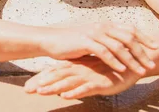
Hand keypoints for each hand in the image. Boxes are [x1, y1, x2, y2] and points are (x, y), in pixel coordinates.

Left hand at [25, 57, 140, 98]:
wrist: (132, 63)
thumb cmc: (110, 67)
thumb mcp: (91, 70)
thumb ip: (77, 73)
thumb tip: (63, 83)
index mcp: (77, 66)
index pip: (55, 72)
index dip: (41, 79)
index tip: (27, 86)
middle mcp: (80, 70)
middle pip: (57, 77)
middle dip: (42, 84)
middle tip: (27, 90)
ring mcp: (89, 76)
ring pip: (68, 82)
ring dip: (54, 87)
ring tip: (41, 92)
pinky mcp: (100, 83)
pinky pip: (85, 88)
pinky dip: (75, 92)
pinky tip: (66, 95)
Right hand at [45, 23, 157, 74]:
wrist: (52, 40)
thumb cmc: (72, 41)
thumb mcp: (92, 37)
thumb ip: (106, 40)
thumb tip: (121, 46)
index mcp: (105, 25)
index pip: (130, 29)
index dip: (144, 37)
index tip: (156, 47)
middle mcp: (102, 26)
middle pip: (128, 38)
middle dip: (142, 52)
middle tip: (152, 64)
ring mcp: (94, 33)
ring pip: (119, 46)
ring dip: (132, 60)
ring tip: (141, 71)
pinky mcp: (85, 42)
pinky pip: (104, 52)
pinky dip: (114, 61)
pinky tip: (122, 69)